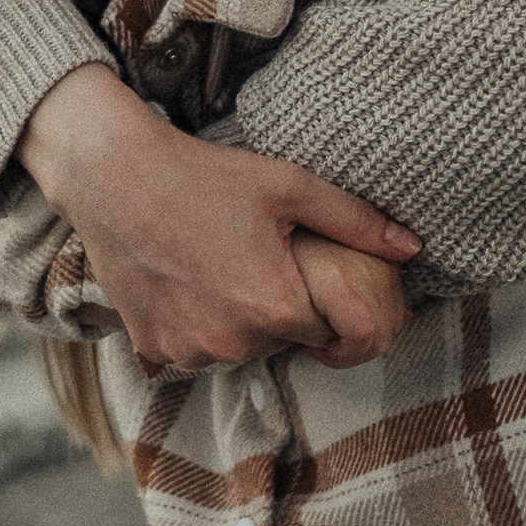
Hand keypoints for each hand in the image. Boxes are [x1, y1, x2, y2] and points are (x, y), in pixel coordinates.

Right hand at [19, 65, 417, 371]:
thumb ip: (355, 221)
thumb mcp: (288, 185)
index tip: (298, 271)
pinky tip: (185, 280)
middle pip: (281, 341)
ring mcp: (190, 350)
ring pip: (237, 348)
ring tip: (216, 263)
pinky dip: (196, 325)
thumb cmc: (205, 175)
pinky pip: (194, 350)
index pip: (326, 330)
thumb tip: (412, 249)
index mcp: (276, 306)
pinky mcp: (153, 349)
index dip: (317, 298)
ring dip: (237, 321)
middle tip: (250, 255)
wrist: (113, 175)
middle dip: (277, 308)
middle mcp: (234, 342)